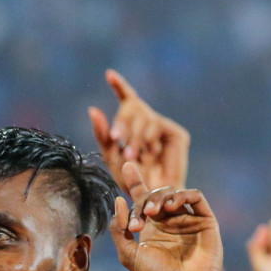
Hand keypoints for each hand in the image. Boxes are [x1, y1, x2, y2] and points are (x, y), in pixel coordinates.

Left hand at [89, 70, 190, 192]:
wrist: (152, 196)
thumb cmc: (130, 179)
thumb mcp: (111, 156)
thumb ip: (102, 133)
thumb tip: (93, 109)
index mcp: (133, 125)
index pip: (128, 100)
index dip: (120, 86)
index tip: (109, 74)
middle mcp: (149, 122)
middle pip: (132, 110)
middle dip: (123, 123)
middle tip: (116, 139)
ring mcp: (164, 127)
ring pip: (145, 119)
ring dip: (135, 136)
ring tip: (132, 155)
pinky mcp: (177, 134)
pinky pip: (157, 126)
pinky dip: (148, 138)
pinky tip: (149, 152)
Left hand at [111, 162, 224, 270]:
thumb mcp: (129, 254)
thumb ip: (121, 228)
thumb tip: (119, 200)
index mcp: (152, 225)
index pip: (142, 198)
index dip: (134, 181)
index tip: (127, 164)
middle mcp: (169, 218)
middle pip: (156, 193)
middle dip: (146, 199)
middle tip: (143, 216)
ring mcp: (187, 216)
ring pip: (174, 192)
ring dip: (161, 197)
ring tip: (155, 212)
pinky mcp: (204, 217)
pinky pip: (195, 196)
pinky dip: (183, 195)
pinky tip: (172, 206)